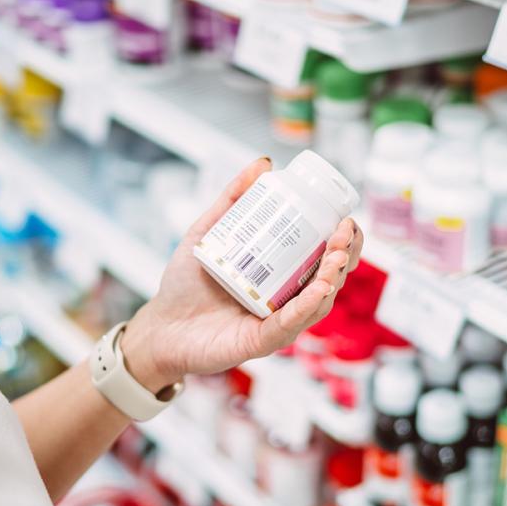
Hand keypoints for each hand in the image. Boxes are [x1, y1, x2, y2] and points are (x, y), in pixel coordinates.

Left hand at [120, 158, 363, 392]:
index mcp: (283, 276)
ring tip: (336, 255)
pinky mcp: (262, 341)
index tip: (346, 219)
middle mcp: (288, 300)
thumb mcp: (208, 232)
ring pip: (319, 302)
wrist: (160, 325)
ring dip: (333, 277)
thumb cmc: (185, 284)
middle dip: (346, 255)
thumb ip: (232, 199)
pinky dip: (308, 306)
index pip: (326, 257)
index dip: (345, 241)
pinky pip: (291, 324)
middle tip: (344, 232)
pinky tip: (319, 288)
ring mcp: (278, 322)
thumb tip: (263, 164)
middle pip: (331, 278)